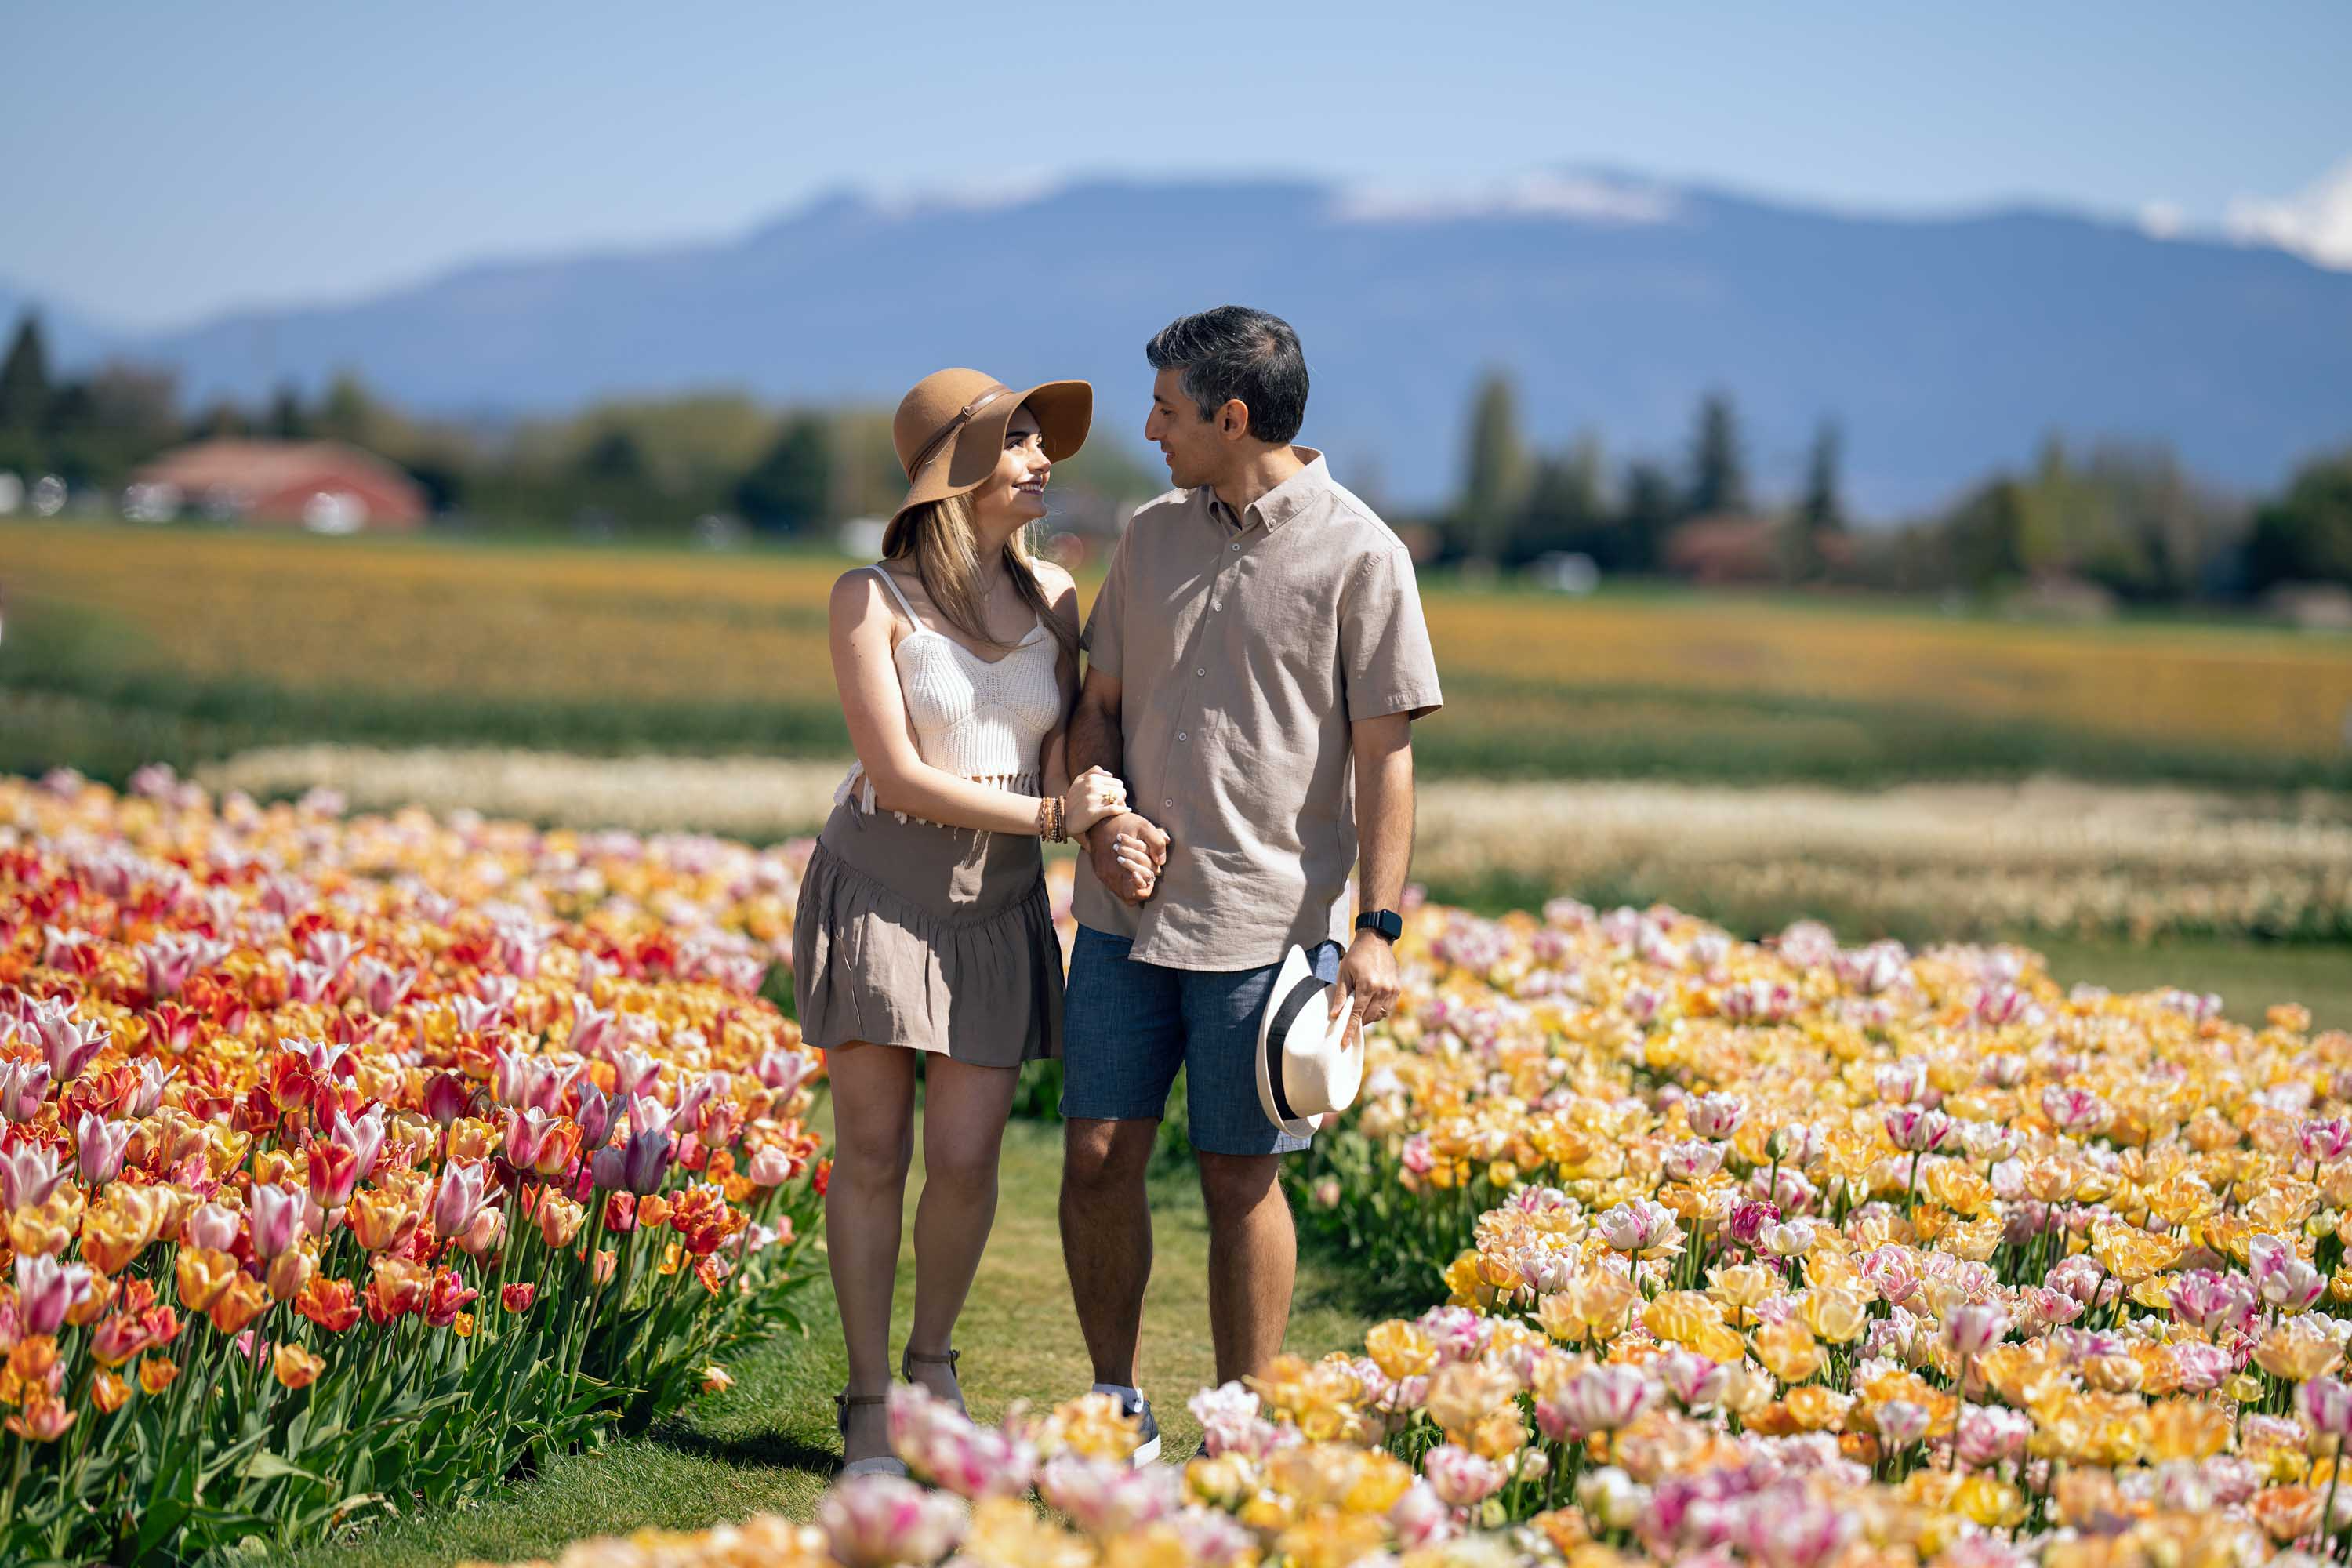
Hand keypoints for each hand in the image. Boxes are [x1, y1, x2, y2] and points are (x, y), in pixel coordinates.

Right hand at [1061, 767, 1128, 835]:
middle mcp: (1092, 787)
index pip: (1117, 782)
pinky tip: (1126, 811)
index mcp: (1091, 779)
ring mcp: (1093, 800)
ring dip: (1121, 804)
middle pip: (1121, 790)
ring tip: (1117, 808)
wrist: (1063, 817)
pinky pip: (1114, 809)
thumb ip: (1093, 772)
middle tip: (1115, 804)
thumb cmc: (1073, 799)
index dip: (1117, 790)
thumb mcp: (1079, 781)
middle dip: (1120, 797)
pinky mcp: (1094, 813)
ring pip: (1120, 798)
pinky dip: (1122, 810)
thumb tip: (1110, 774)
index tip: (1113, 797)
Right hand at [1086, 812, 1166, 904]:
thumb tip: (1161, 861)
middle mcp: (1111, 875)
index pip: (1138, 893)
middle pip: (1130, 896)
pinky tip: (1128, 869)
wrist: (1099, 819)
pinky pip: (1113, 885)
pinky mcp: (1099, 872)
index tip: (1152, 874)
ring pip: (1121, 892)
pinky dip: (1123, 880)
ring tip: (1138, 871)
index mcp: (1123, 866)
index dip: (1148, 886)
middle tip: (1147, 871)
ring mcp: (1104, 875)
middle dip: (1141, 884)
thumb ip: (1157, 842)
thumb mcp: (1145, 826)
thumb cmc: (1124, 823)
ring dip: (1131, 885)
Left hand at [1329, 930, 1399, 1048]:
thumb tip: (1335, 1015)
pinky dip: (1379, 1012)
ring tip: (1360, 1014)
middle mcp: (1382, 989)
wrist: (1376, 940)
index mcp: (1367, 985)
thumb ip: (1341, 995)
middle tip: (1350, 1023)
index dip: (1350, 1030)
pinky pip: (1388, 1008)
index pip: (1357, 1014)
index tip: (1344, 1043)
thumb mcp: (1343, 973)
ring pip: (1380, 1014)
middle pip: (1369, 1016)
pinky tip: (1371, 1007)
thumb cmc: (1356, 956)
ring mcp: (1392, 989)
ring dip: (1370, 1018)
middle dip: (1359, 1023)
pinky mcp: (1397, 988)